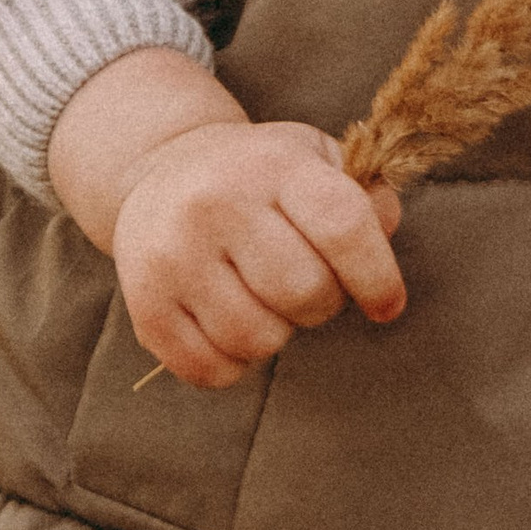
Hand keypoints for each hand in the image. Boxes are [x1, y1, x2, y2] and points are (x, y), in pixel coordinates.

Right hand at [111, 120, 405, 390]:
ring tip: (263, 301)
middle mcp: (216, 202)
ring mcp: (174, 254)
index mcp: (273, 165)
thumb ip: (363, 197)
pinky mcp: (144, 302)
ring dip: (276, 334)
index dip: (377, 277)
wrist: (162, 169)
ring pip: (258, 340)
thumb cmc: (258, 176)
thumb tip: (384, 232)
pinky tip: (229, 326)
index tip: (386, 305)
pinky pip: (210, 370)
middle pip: (305, 292)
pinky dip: (233, 364)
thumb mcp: (314, 159)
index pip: (342, 226)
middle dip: (322, 304)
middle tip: (307, 287)